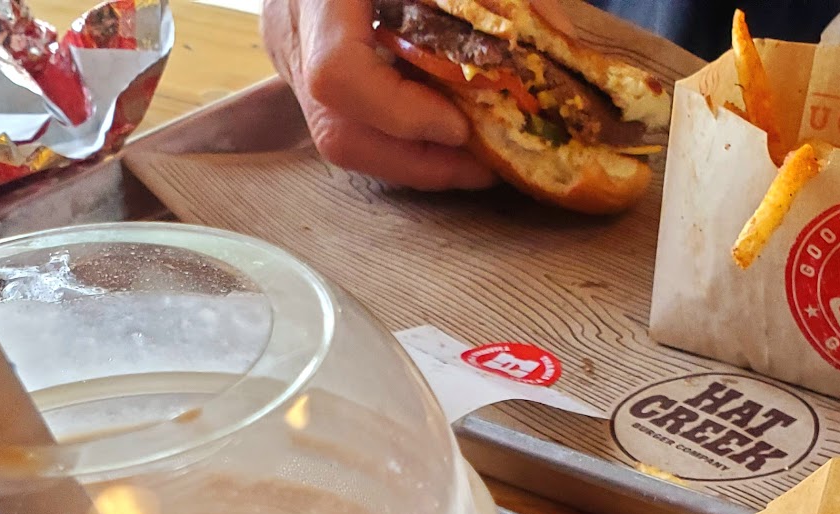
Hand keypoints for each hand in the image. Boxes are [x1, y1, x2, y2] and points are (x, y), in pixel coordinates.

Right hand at [262, 0, 495, 189]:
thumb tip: (552, 34)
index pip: (337, 75)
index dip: (402, 113)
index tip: (459, 121)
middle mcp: (291, 22)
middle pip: (334, 127)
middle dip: (415, 159)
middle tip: (482, 164)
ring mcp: (287, 42)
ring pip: (335, 134)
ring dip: (409, 156)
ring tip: (471, 156)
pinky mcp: (298, 53)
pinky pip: (342, 114)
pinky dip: (396, 130)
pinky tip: (443, 125)